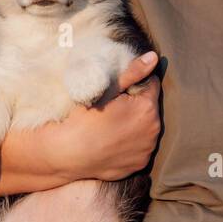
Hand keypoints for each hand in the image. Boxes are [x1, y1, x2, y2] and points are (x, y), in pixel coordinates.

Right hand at [53, 52, 162, 180]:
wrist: (67, 152)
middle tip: (115, 106)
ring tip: (113, 125)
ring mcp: (148, 150)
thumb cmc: (84, 117)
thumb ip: (133, 72)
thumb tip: (154, 57)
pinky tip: (114, 141)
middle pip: (150, 108)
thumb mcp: (107, 89)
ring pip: (147, 129)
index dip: (136, 84)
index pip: (151, 85)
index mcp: (147, 108)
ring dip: (137, 124)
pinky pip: (141, 148)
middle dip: (138, 104)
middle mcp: (154, 130)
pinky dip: (132, 143)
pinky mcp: (140, 164)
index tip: (120, 89)